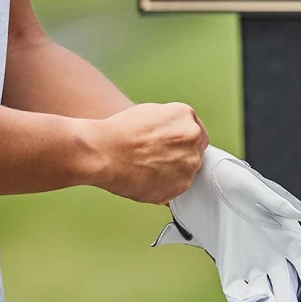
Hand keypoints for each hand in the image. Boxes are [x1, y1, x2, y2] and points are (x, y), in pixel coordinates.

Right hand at [87, 103, 207, 203]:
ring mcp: (189, 164)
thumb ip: (170, 124)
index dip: (181, 142)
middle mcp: (192, 139)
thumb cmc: (119, 133)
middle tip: (156, 159)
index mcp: (185, 117)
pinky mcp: (180, 186)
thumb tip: (173, 135)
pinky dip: (165, 187)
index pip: (196, 133)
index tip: (171, 147)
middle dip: (179, 156)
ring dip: (174, 172)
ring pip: (187, 171)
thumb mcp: (149, 113)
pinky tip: (147, 179)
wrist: (104, 153)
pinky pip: (177, 188)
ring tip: (148, 169)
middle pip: (194, 152)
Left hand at [153, 147, 300, 301]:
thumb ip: (282, 206)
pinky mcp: (227, 266)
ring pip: (265, 292)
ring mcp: (249, 261)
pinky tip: (243, 297)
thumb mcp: (257, 188)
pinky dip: (242, 299)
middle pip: (286, 285)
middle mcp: (270, 252)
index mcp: (284, 234)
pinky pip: (238, 291)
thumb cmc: (232, 177)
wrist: (198, 180)